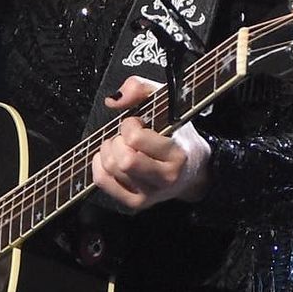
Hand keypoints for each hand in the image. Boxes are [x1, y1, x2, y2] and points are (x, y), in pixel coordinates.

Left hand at [91, 76, 211, 211]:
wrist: (193, 171)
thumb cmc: (178, 135)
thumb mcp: (168, 104)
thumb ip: (142, 89)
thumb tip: (113, 100)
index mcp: (176, 155)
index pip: (136, 139)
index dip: (129, 125)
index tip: (137, 123)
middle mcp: (164, 179)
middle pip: (123, 160)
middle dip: (118, 141)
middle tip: (127, 137)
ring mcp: (149, 194)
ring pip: (111, 169)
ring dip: (108, 150)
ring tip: (120, 145)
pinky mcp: (135, 202)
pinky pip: (102, 182)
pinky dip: (98, 165)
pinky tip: (109, 157)